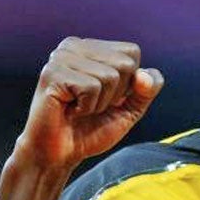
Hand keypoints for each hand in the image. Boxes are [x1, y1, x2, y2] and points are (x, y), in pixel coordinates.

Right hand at [0, 37, 164, 199]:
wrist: (59, 154)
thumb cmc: (91, 130)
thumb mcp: (129, 109)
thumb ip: (147, 90)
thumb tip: (145, 75)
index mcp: (92, 48)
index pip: (132, 52)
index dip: (129, 84)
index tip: (106, 98)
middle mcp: (74, 45)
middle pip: (125, 64)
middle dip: (116, 95)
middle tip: (90, 106)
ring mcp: (61, 57)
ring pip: (110, 76)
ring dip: (99, 104)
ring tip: (79, 109)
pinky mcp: (52, 73)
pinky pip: (91, 87)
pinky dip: (87, 107)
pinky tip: (70, 110)